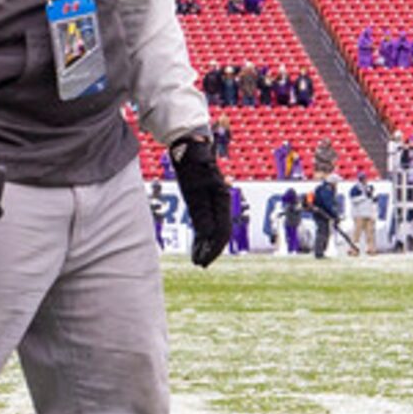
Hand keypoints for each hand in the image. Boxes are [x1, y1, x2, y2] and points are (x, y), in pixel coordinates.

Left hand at [170, 136, 231, 267]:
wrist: (191, 149)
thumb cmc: (193, 164)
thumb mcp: (194, 186)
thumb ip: (201, 205)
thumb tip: (207, 230)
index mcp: (221, 200)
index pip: (222, 231)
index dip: (213, 248)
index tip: (204, 261)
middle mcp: (220, 204)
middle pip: (219, 234)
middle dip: (210, 251)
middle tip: (200, 264)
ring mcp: (212, 204)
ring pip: (213, 232)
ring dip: (206, 247)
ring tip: (197, 261)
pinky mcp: (203, 204)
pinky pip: (205, 225)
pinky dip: (201, 238)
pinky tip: (196, 248)